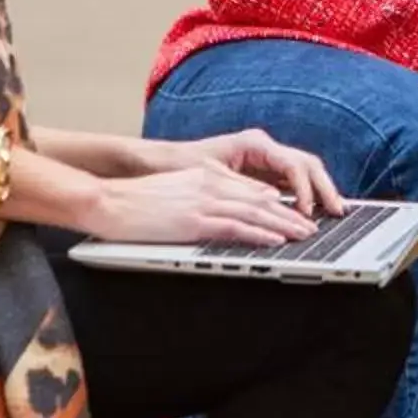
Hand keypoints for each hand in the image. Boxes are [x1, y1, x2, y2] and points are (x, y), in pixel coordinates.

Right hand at [83, 165, 319, 247]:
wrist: (107, 201)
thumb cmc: (136, 201)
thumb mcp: (177, 191)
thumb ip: (204, 196)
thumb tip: (228, 212)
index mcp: (206, 177)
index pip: (252, 190)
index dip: (278, 204)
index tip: (296, 213)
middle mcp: (210, 185)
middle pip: (260, 200)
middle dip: (290, 215)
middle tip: (311, 227)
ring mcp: (203, 201)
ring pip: (254, 213)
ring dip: (283, 225)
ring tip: (303, 236)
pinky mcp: (193, 220)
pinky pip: (235, 227)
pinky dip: (259, 234)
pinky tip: (275, 240)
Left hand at [156, 128, 346, 217]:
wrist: (162, 162)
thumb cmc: (182, 165)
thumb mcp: (212, 178)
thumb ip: (245, 187)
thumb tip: (273, 199)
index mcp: (255, 143)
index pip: (293, 165)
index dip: (305, 189)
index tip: (308, 211)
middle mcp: (264, 147)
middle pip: (308, 165)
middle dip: (325, 188)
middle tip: (338, 211)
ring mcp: (266, 158)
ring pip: (305, 172)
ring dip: (321, 191)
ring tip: (334, 212)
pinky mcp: (264, 171)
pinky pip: (293, 182)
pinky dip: (306, 196)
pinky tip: (314, 211)